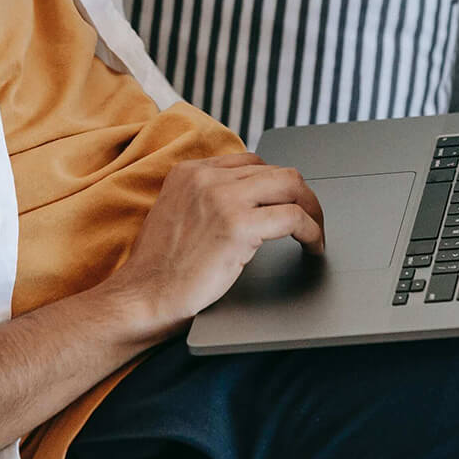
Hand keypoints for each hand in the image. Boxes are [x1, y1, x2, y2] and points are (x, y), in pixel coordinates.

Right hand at [102, 152, 326, 339]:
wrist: (142, 296)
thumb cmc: (158, 269)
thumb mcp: (177, 215)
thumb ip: (206, 201)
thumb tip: (249, 203)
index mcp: (189, 171)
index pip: (251, 162)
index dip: (276, 184)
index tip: (288, 202)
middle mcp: (206, 177)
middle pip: (276, 170)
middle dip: (301, 194)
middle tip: (312, 217)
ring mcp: (222, 198)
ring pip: (290, 186)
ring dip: (312, 210)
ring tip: (315, 231)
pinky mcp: (237, 225)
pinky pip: (293, 217)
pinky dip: (311, 231)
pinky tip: (312, 246)